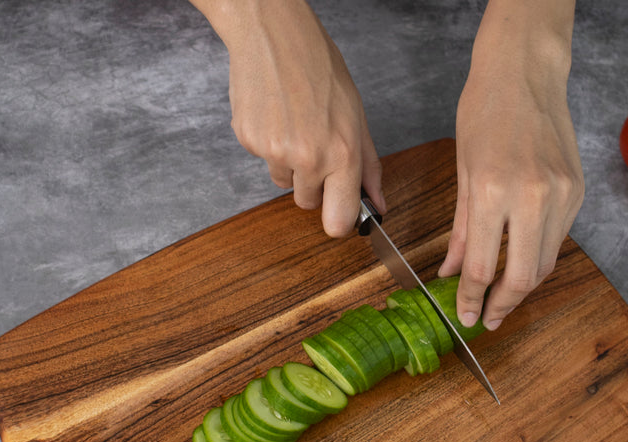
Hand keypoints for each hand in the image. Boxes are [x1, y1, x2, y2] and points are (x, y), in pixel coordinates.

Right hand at [192, 0, 384, 236]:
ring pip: (284, 182)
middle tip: (314, 145)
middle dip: (312, 185)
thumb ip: (368, 167)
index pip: (338, 222)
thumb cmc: (319, 69)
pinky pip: (263, 161)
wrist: (274, 34)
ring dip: (289, 163)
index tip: (338, 212)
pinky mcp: (250, 143)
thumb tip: (377, 204)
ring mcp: (276, 153)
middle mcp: (309, 159)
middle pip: (307, 204)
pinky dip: (269, 144)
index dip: (338, 221)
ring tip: (294, 124)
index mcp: (342, 155)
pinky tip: (276, 116)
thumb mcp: (356, 117)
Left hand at [438, 0, 583, 330]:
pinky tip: (520, 261)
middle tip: (488, 318)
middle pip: (522, 278)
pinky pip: (557, 240)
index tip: (466, 316)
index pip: (481, 268)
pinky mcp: (578, 191)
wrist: (526, 72)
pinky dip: (538, 258)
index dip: (471, 300)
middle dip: (502, 306)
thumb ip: (458, 232)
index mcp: (494, 192)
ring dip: (523, 287)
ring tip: (502, 297)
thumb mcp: (462, 174)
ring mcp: (562, 195)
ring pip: (545, 264)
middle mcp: (533, 197)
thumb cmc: (484, 112)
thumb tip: (450, 273)